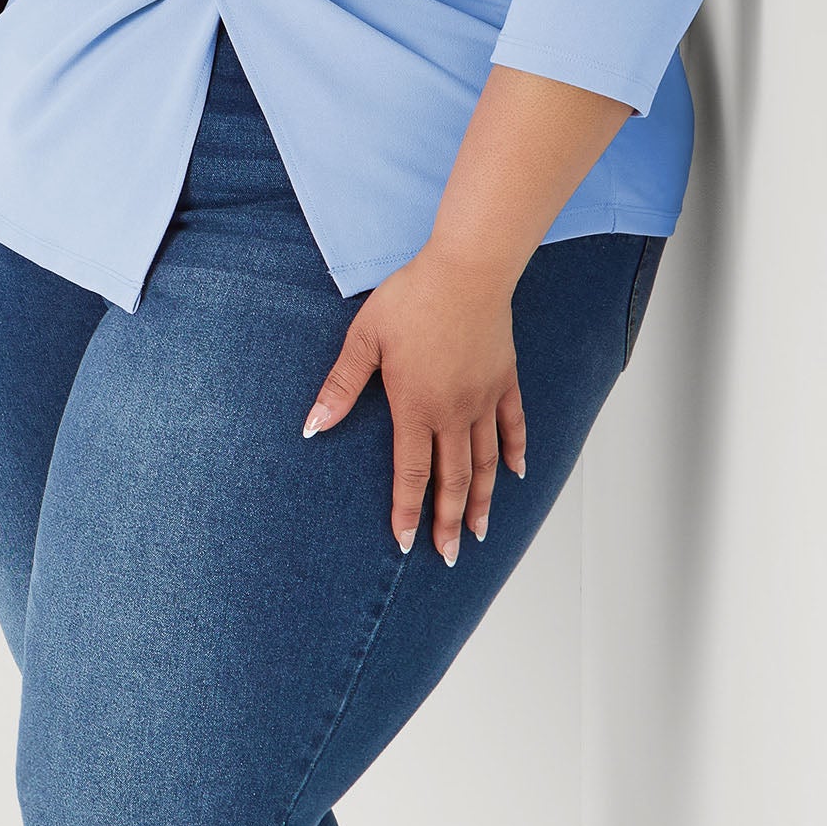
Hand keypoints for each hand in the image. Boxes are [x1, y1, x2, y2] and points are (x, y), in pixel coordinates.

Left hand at [302, 246, 528, 561]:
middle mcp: (454, 413)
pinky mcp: (504, 379)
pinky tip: (514, 473)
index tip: (406, 542)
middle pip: (454, 479)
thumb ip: (340, 387)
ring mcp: (484, 398)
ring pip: (484, 462)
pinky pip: (512, 425)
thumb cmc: (410, 299)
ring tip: (481, 531)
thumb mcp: (363, 341)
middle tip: (449, 554)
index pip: (411, 474)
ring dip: (483, 499)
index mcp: (416, 408)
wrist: (466, 270)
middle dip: (450, 521)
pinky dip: (513, 452)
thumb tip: (312, 426)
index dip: (408, 512)